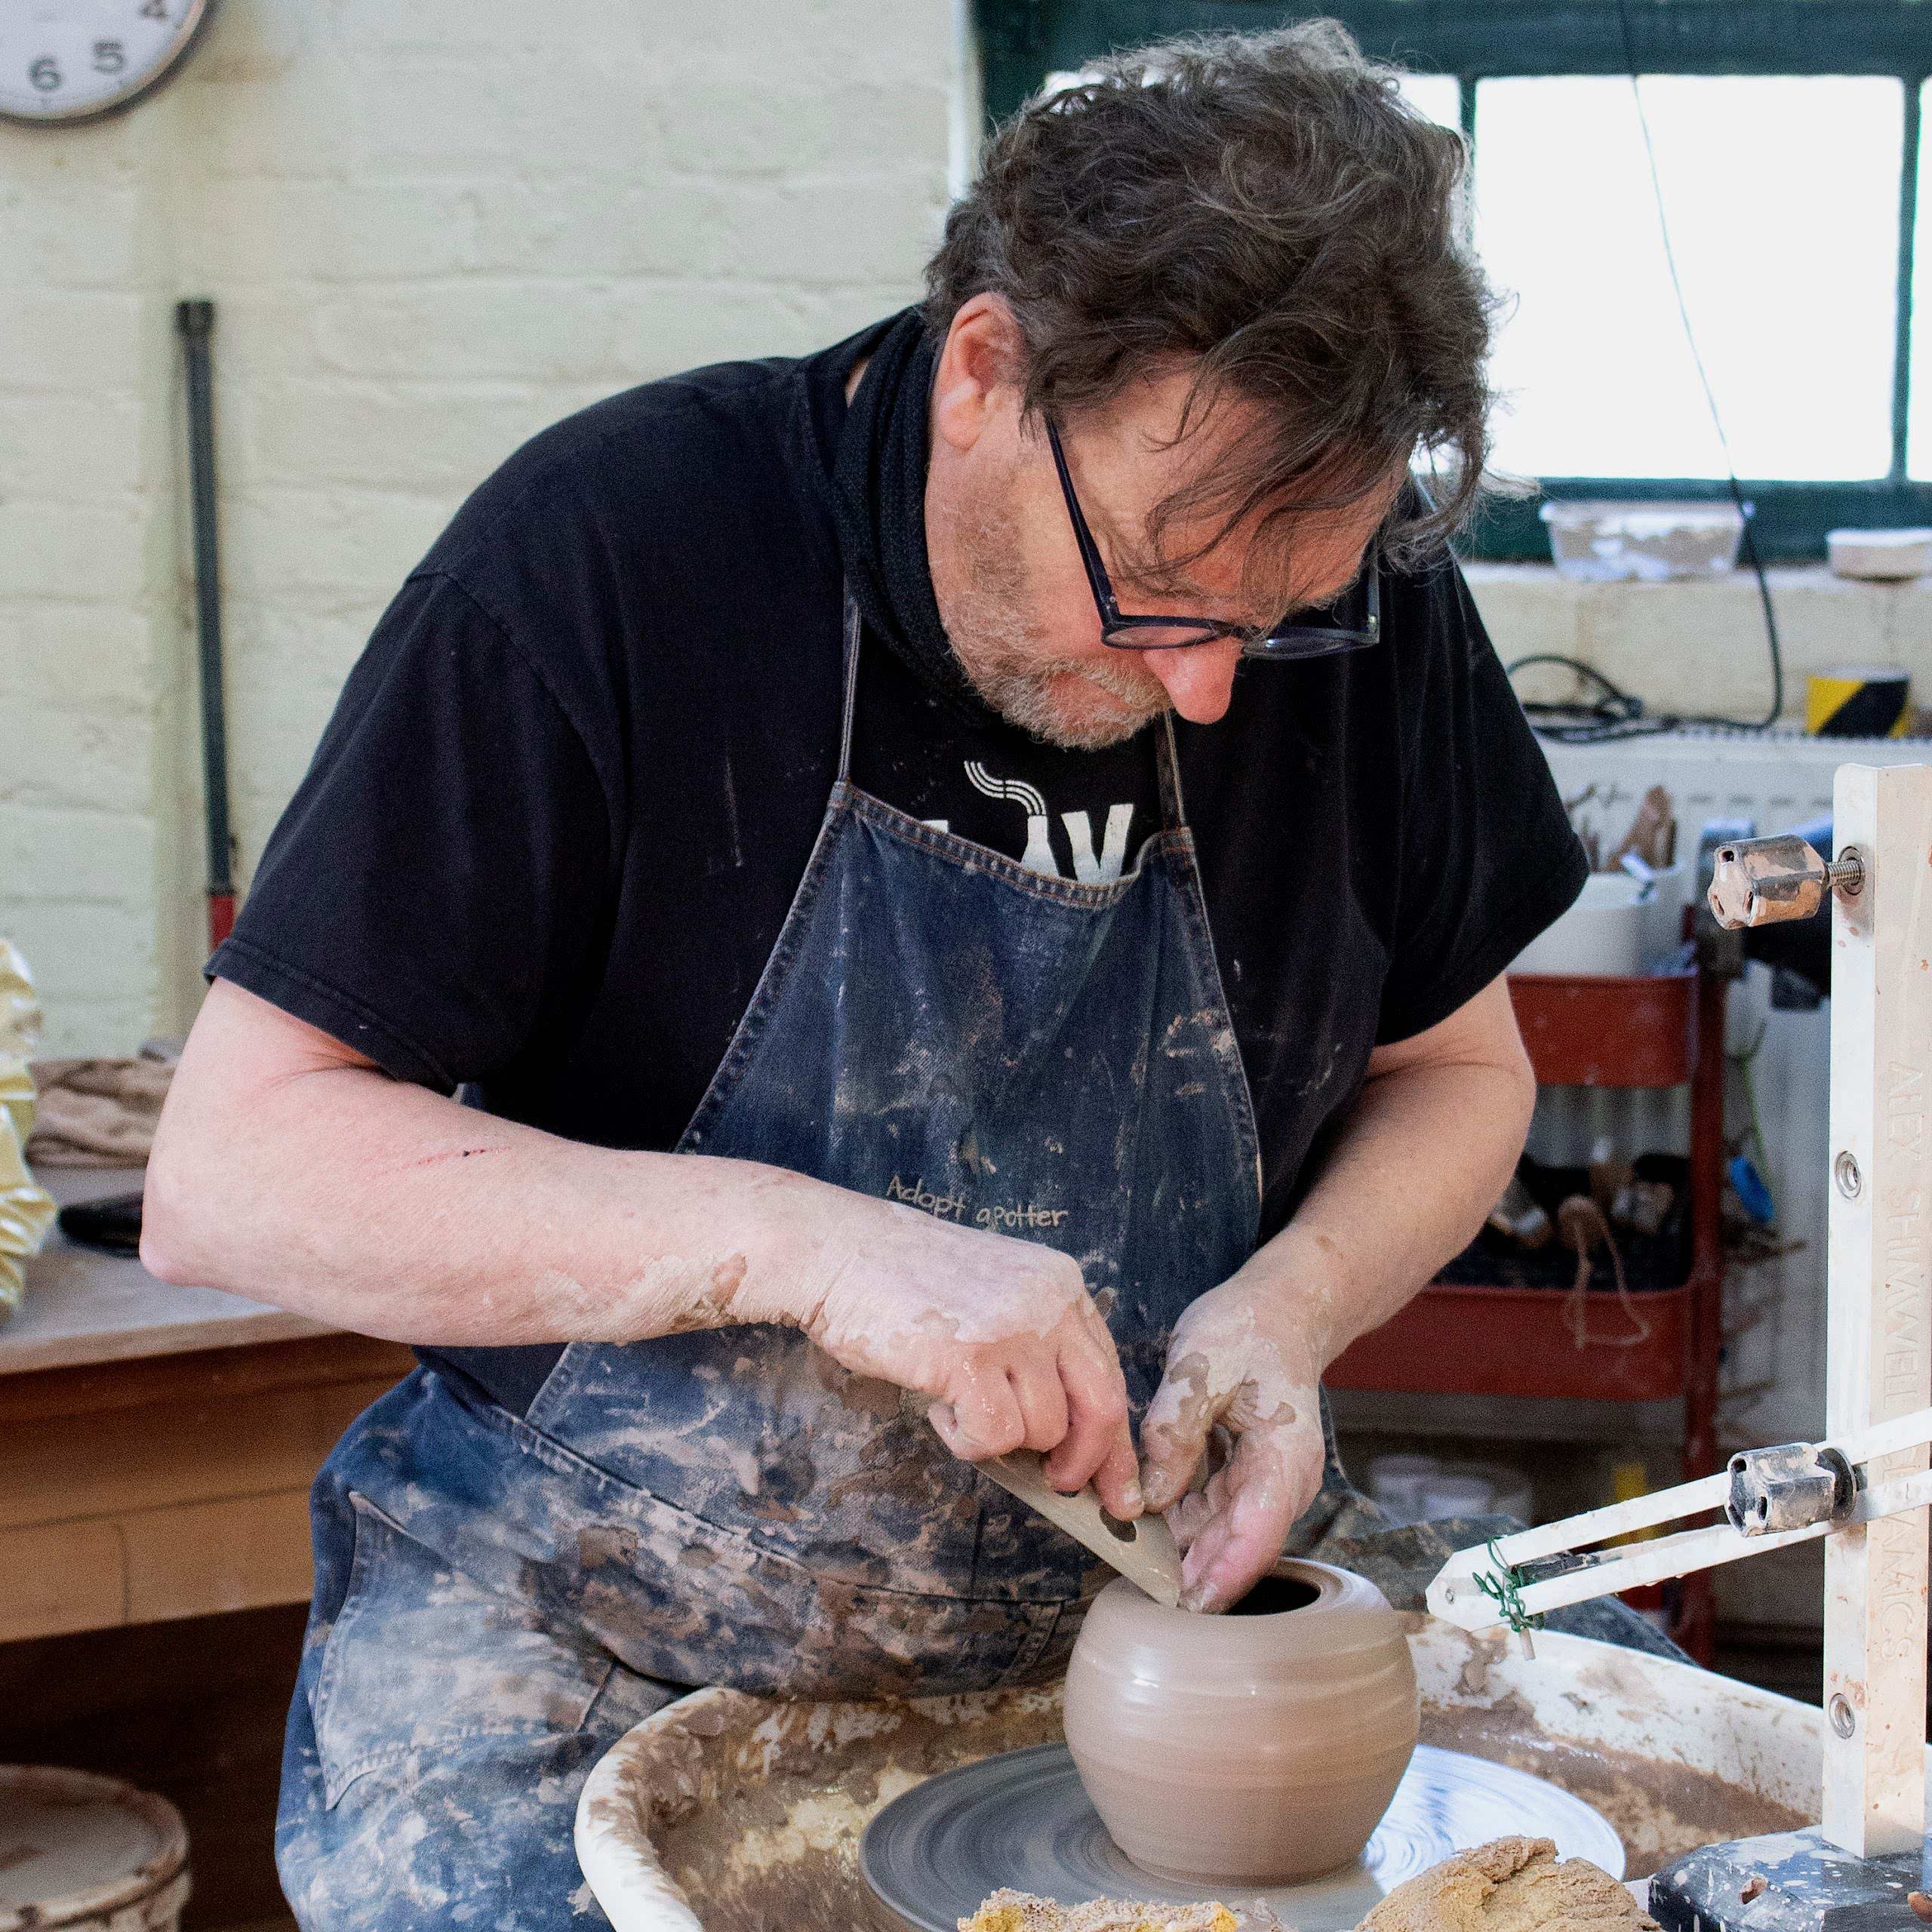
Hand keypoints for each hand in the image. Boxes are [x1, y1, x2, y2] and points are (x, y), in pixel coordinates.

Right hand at [792, 1192, 1141, 1518]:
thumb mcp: (993, 1296)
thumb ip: (1033, 1349)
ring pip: (1043, 1428)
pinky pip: (995, 1436)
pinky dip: (967, 1442)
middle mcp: (1049, 1301)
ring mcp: (1013, 1327)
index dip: (1113, 1437)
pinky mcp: (970, 1357)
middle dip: (1087, 1462)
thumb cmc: (901, 1280)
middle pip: (1101, 1406)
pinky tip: (939, 1410)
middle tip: (1062, 1486)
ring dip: (1000, 1441)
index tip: (1117, 1485)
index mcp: (1061, 1283)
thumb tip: (1061, 1439)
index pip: (1109, 1372)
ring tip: (957, 1407)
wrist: (837, 1249)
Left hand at [1137, 1279, 1326, 1612]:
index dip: (1223, 1574)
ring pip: (1217, 1532)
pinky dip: (1176, 1519)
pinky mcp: (1240, 1475)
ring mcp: (1262, 1481)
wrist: (1278, 1310)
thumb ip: (1174, 1433)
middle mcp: (1280, 1481)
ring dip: (1179, 1550)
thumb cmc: (1246, 1331)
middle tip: (1137, 1592)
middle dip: (1191, 1574)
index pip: (1258, 1533)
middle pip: (1235, 1544)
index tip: (1187, 1605)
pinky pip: (1207, 1509)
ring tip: (1126, 1561)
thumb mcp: (1201, 1369)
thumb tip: (1151, 1498)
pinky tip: (1138, 1526)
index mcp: (1283, 1458)